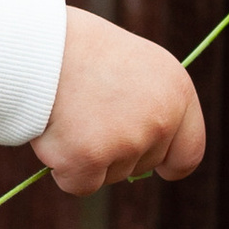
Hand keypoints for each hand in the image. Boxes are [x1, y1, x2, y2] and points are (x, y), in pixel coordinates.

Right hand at [29, 7, 204, 193]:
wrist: (40, 44)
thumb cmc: (81, 49)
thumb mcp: (136, 67)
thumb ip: (150, 106)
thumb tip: (141, 155)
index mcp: (177, 93)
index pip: (188, 152)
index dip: (169, 162)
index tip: (159, 167)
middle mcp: (160, 120)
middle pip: (141, 166)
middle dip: (113, 151)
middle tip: (87, 111)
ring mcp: (127, 141)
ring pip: (109, 176)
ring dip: (86, 155)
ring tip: (70, 112)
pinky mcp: (89, 158)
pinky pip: (79, 184)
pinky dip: (62, 167)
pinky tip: (54, 133)